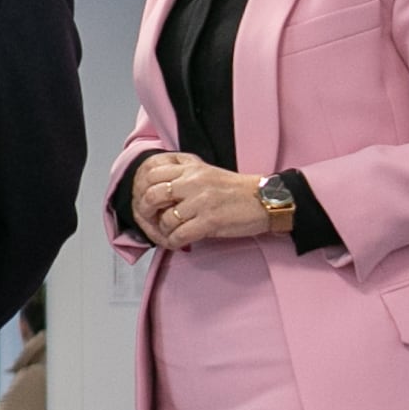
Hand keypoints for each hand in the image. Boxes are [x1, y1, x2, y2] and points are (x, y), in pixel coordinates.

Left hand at [132, 153, 274, 249]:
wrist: (266, 200)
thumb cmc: (236, 190)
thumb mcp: (206, 172)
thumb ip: (182, 174)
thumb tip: (155, 187)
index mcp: (191, 167)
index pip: (152, 172)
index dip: (143, 189)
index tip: (147, 201)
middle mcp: (193, 181)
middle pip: (152, 195)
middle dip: (147, 212)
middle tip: (152, 220)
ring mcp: (201, 201)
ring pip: (165, 219)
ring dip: (165, 231)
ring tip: (173, 232)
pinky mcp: (210, 221)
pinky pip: (179, 235)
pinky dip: (175, 242)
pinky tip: (181, 242)